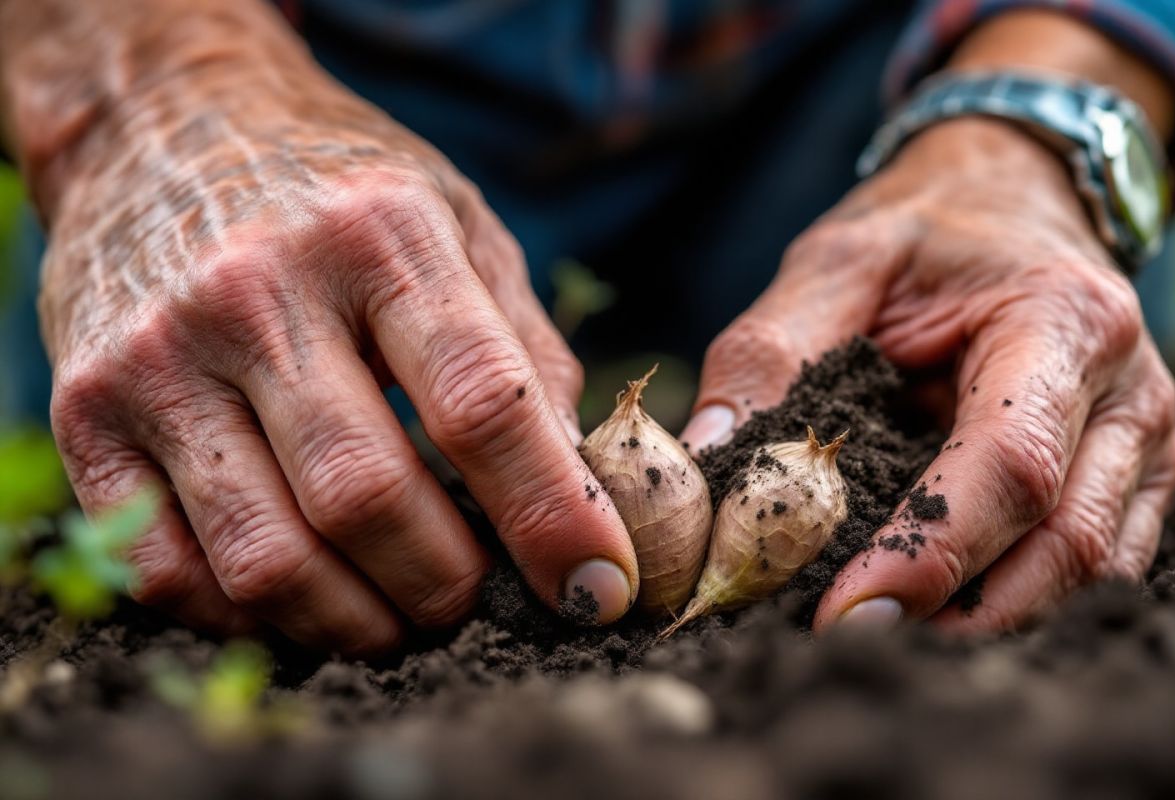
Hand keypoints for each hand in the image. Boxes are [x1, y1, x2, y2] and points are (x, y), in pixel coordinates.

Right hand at [38, 36, 636, 652]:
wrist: (160, 125)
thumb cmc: (337, 187)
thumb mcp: (457, 221)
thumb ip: (525, 347)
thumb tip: (582, 485)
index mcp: (379, 234)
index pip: (482, 405)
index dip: (553, 515)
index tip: (598, 588)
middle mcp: (257, 290)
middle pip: (368, 498)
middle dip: (446, 588)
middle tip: (475, 601)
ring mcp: (159, 356)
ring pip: (267, 556)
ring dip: (356, 623)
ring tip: (397, 617)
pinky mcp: (86, 412)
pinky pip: (167, 569)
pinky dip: (249, 619)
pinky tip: (301, 597)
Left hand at [681, 118, 1174, 632]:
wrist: (1013, 198)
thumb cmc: (926, 230)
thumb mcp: (839, 260)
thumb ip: (770, 349)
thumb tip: (711, 454)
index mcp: (1059, 322)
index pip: (1009, 467)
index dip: (929, 553)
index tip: (843, 614)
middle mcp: (1123, 392)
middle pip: (1063, 542)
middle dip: (957, 611)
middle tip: (846, 647)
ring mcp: (1139, 442)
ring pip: (1088, 571)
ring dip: (988, 620)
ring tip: (882, 639)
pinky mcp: (1130, 475)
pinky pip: (1093, 565)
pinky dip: (1016, 600)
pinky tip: (938, 612)